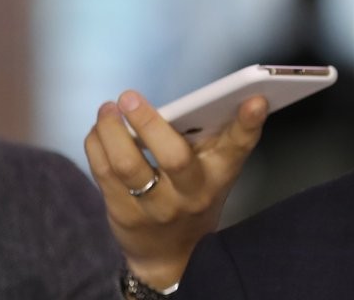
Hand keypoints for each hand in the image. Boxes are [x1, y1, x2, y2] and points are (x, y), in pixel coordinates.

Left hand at [84, 89, 267, 289]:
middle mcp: (193, 193)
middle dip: (148, 123)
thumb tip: (195, 100)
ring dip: (111, 132)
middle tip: (128, 97)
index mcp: (220, 174)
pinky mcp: (125, 216)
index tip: (256, 99)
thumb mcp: (214, 171)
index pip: (239, 147)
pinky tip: (98, 131)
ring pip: (129, 166)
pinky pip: (105, 176)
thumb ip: (210, 138)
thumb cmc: (196, 196)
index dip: (249, 123)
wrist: (174, 255)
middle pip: (174, 157)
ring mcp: (157, 209)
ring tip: (107, 109)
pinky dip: (97, 147)